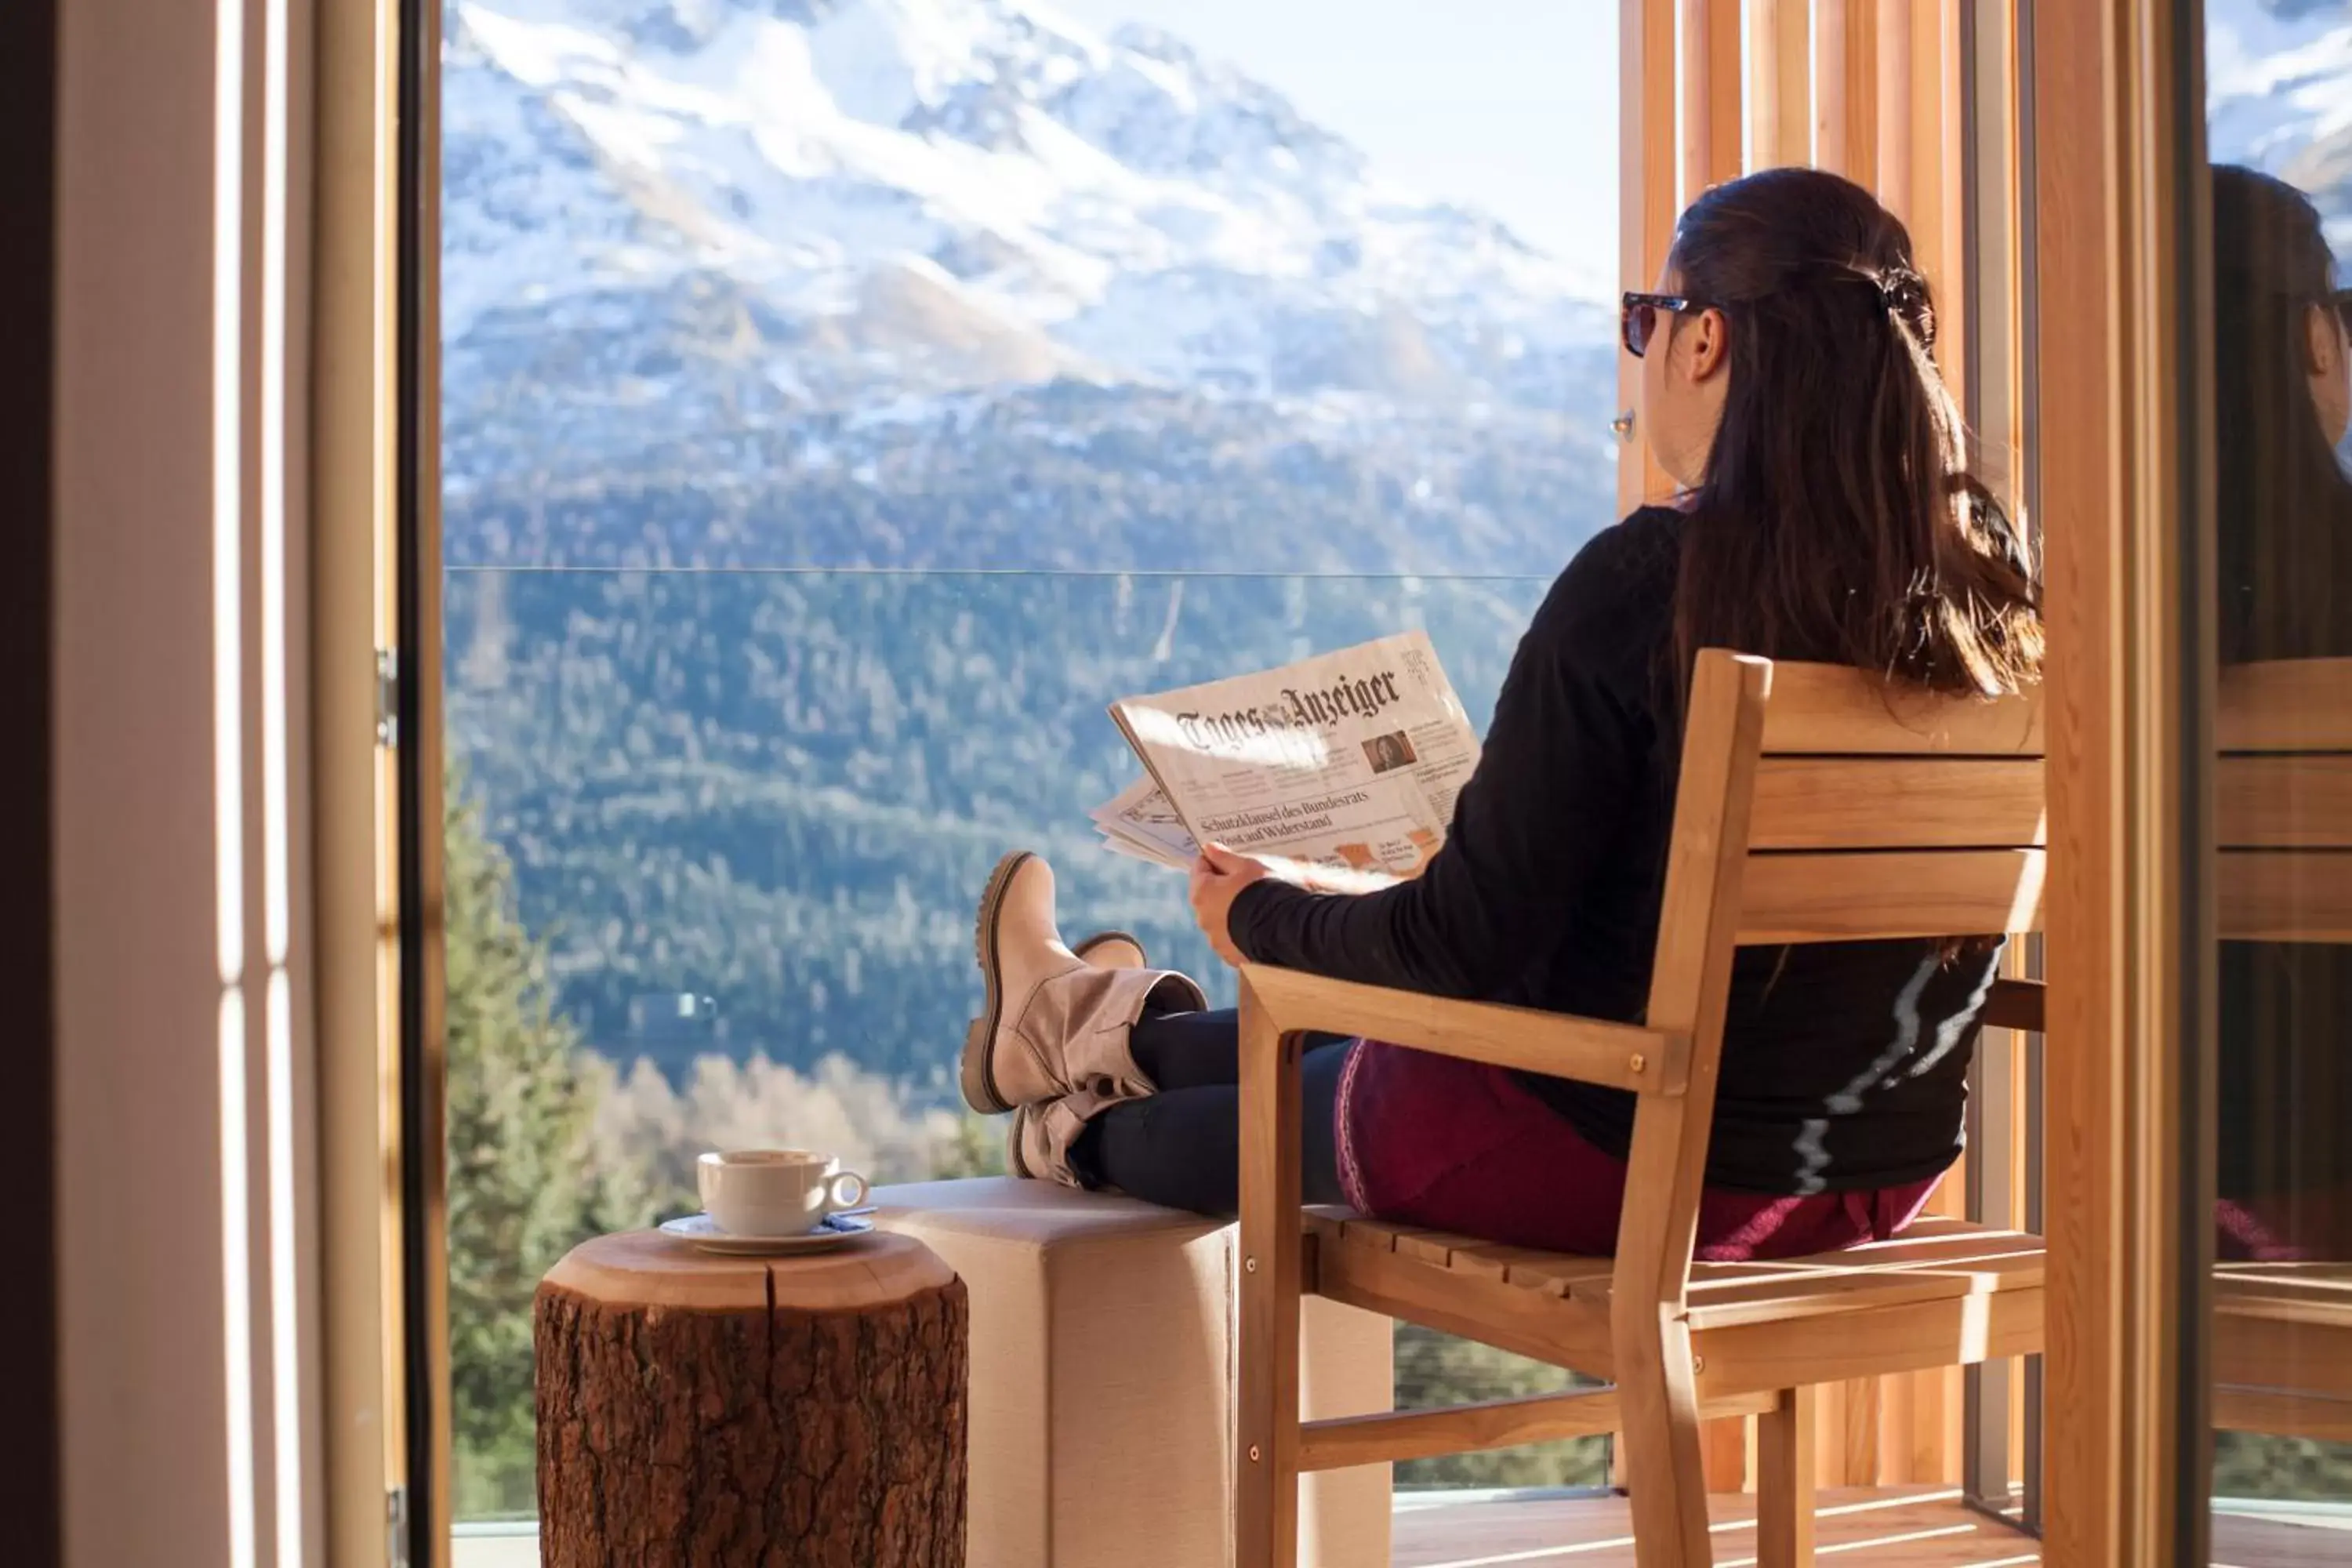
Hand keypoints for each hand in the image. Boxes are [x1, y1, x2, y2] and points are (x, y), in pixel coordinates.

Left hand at [1188, 842, 1269, 966]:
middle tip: (1249, 880)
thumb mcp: (1247, 866)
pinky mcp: (1232, 956)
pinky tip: (1260, 923)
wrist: (1289, 930)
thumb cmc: (1266, 891)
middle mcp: (1203, 919)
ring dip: (1232, 910)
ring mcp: (1217, 941)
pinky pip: (1233, 938)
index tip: (1231, 859)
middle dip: (1224, 886)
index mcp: (1202, 893)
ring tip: (1258, 904)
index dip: (1216, 860)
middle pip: (1208, 895)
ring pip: (1220, 918)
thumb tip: (1209, 849)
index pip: (1200, 867)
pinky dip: (1241, 930)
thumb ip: (1225, 857)